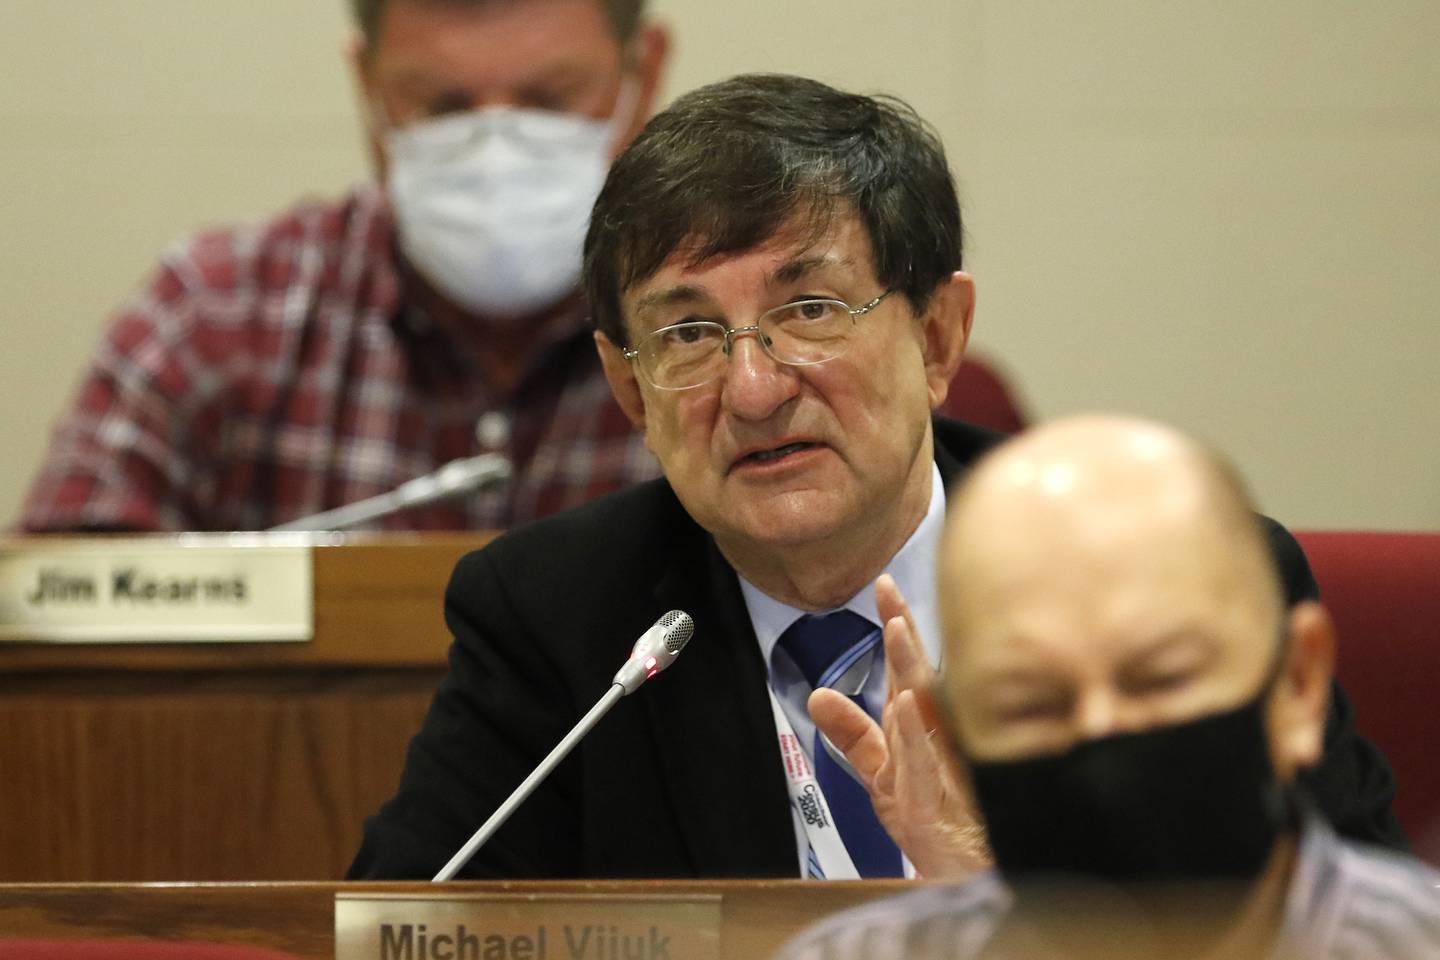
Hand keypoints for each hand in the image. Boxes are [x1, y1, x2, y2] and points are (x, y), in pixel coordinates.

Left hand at [808, 573, 991, 878]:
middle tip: (887, 587)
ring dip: (912, 668)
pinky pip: (926, 765)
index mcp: (927, 729)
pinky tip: (908, 705)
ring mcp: (947, 772)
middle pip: (919, 677)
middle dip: (902, 629)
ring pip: (928, 711)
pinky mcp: (939, 808)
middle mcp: (941, 741)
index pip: (909, 670)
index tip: (883, 584)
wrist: (977, 885)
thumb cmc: (942, 827)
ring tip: (894, 627)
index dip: (897, 625)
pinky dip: (914, 734)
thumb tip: (817, 695)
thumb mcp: (885, 776)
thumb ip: (855, 736)